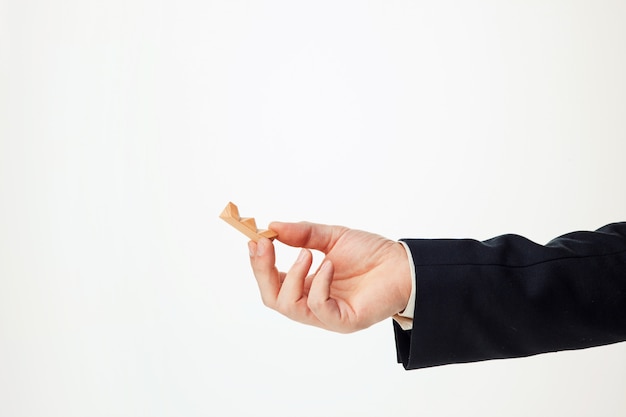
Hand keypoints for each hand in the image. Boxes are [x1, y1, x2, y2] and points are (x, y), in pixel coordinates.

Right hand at [248, 221, 411, 332]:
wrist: (404, 264)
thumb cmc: (371, 253)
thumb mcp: (332, 237)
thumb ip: (303, 234)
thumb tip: (272, 227)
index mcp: (308, 285)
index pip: (273, 281)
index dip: (260, 263)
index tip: (255, 238)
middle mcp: (313, 303)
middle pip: (273, 298)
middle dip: (263, 271)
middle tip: (265, 245)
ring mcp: (327, 315)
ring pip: (289, 306)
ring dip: (293, 275)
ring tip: (307, 253)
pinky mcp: (343, 321)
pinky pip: (318, 307)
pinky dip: (318, 284)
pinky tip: (329, 265)